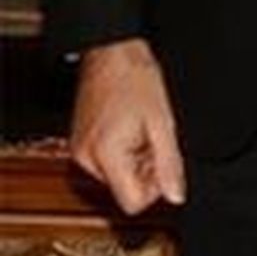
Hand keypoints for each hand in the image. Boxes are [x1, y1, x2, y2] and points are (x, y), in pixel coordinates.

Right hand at [70, 40, 185, 213]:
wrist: (111, 52)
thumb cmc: (135, 79)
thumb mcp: (162, 124)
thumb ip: (169, 164)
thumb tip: (176, 196)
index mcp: (105, 156)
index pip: (132, 203)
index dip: (155, 188)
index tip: (162, 162)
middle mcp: (86, 158)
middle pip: (125, 190)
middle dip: (145, 169)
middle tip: (152, 138)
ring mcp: (81, 150)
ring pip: (117, 177)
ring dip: (135, 160)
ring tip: (140, 129)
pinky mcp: (80, 143)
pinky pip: (107, 162)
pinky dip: (123, 151)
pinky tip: (128, 127)